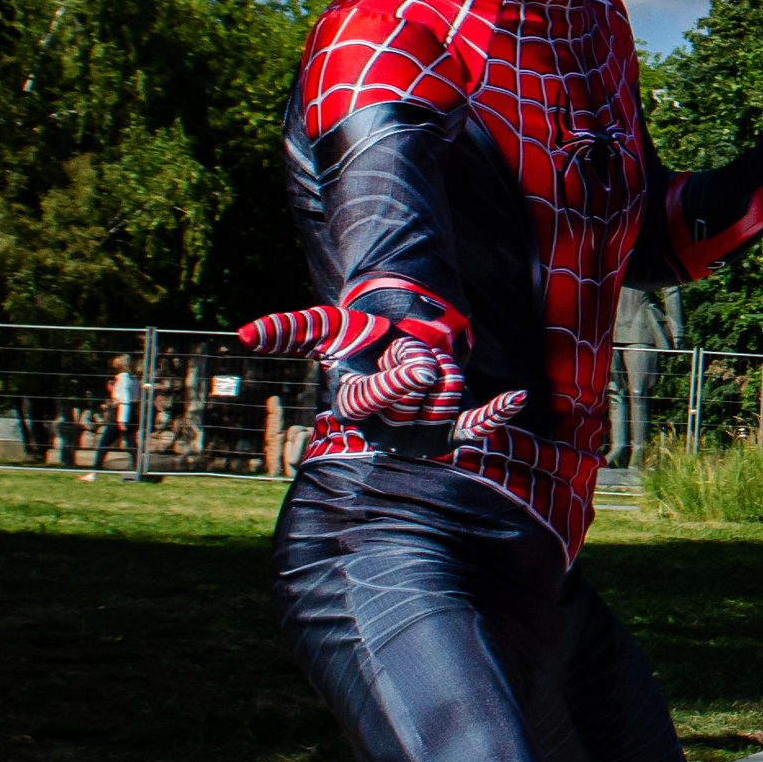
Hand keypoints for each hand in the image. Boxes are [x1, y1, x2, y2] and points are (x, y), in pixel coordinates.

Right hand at [238, 302, 524, 444]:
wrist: (400, 336)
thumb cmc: (360, 334)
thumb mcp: (326, 326)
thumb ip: (290, 329)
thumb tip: (245, 335)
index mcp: (353, 409)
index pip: (373, 402)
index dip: (397, 383)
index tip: (421, 365)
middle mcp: (386, 430)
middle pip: (414, 396)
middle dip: (417, 362)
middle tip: (408, 352)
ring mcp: (421, 435)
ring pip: (444, 399)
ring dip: (444, 371)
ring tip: (424, 364)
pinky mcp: (454, 432)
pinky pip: (476, 427)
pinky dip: (496, 414)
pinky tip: (517, 397)